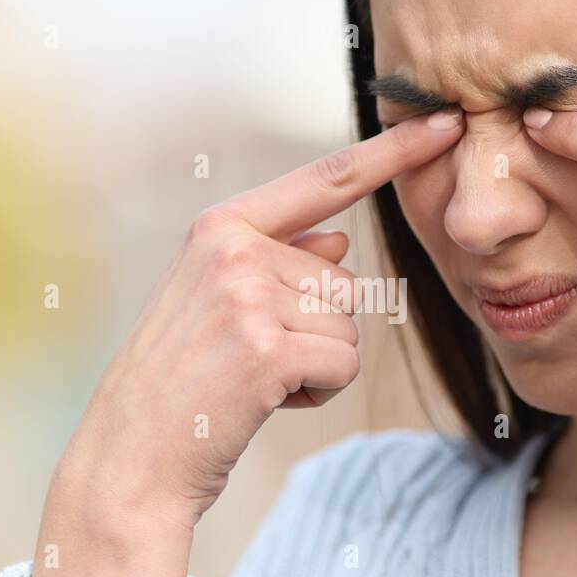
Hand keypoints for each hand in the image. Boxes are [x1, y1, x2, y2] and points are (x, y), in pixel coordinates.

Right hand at [54, 107, 465, 526]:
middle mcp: (235, 248)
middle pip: (346, 283)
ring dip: (316, 367)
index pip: (326, 179)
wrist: (130, 456)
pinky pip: (343, 366)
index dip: (393, 151)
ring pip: (349, 329)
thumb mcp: (216, 302)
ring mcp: (249, 295)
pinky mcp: (267, 349)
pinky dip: (317, 394)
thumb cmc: (178, 382)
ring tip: (249, 381)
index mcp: (221, 226)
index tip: (446, 120)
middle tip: (247, 360)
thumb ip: (278, 263)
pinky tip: (262, 402)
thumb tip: (341, 240)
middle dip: (315, 333)